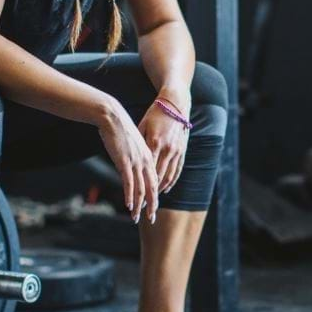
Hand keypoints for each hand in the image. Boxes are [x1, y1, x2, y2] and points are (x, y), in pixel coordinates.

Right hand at [97, 101, 158, 223]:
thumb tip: (131, 168)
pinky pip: (129, 183)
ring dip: (139, 206)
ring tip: (136, 217)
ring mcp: (136, 162)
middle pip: (152, 188)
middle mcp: (145, 161)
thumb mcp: (132, 145)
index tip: (152, 207)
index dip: (154, 196)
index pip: (155, 181)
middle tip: (151, 219)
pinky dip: (130, 196)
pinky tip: (129, 205)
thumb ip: (135, 157)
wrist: (112, 117)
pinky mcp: (125, 162)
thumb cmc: (120, 129)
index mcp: (149, 157)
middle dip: (152, 206)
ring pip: (141, 189)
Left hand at [138, 96, 190, 212]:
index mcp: (154, 144)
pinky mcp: (182, 150)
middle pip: (157, 178)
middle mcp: (167, 150)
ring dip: (160, 190)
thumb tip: (129, 159)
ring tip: (153, 202)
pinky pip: (177, 170)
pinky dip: (171, 181)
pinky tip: (165, 189)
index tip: (133, 198)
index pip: (146, 171)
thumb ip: (137, 144)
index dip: (139, 187)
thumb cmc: (155, 114)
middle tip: (142, 208)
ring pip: (168, 176)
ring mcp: (176, 151)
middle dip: (149, 195)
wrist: (175, 103)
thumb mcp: (142, 126)